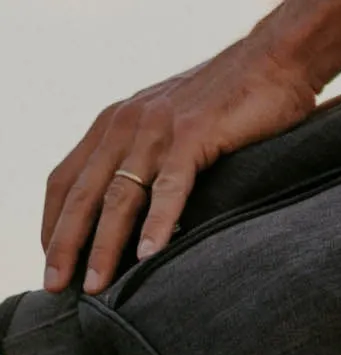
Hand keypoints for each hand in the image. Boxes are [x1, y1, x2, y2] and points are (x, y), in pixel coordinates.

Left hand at [43, 42, 318, 296]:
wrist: (271, 64)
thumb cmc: (231, 104)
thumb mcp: (175, 131)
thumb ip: (153, 161)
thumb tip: (149, 212)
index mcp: (115, 125)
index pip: (66, 180)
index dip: (53, 224)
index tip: (53, 263)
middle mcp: (125, 125)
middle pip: (81, 193)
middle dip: (65, 244)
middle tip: (56, 287)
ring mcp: (157, 130)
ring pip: (119, 196)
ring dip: (105, 245)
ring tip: (98, 286)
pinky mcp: (194, 136)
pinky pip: (169, 187)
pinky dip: (157, 223)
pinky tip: (149, 256)